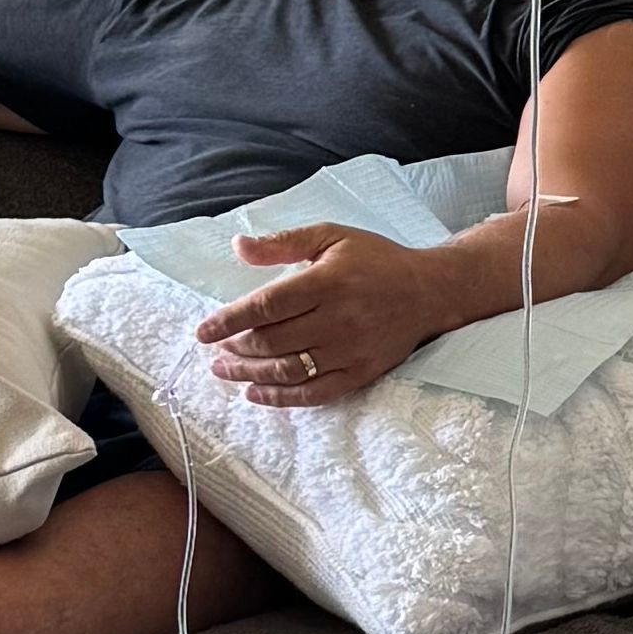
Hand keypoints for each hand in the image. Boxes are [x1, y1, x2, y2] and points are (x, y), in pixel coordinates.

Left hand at [194, 221, 445, 409]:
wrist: (429, 291)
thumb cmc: (375, 260)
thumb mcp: (331, 236)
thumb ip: (282, 243)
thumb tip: (237, 246)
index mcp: (328, 282)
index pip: (266, 306)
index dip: (229, 321)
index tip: (203, 332)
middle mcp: (338, 319)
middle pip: (272, 342)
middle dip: (235, 350)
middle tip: (216, 351)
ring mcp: (350, 350)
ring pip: (287, 370)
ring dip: (249, 374)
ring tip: (225, 371)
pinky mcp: (360, 373)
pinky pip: (314, 393)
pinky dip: (280, 397)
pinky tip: (255, 394)